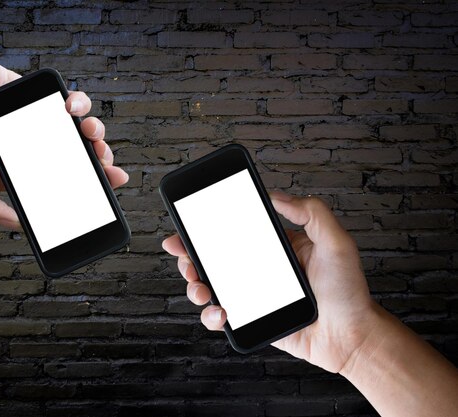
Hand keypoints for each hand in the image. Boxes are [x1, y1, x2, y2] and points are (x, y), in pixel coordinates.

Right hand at [0, 47, 127, 228]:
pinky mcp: (44, 99)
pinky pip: (74, 103)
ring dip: (97, 135)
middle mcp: (34, 151)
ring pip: (83, 134)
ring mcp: (42, 125)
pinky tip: (71, 107)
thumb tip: (18, 224)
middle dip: (102, 167)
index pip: (58, 189)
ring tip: (90, 134)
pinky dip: (80, 103)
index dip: (83, 194)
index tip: (103, 199)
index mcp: (18, 174)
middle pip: (80, 162)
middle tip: (110, 171)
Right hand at [162, 192, 375, 372]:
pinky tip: (221, 313)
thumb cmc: (348, 292)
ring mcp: (251, 296)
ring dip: (195, 284)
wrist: (351, 338)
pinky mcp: (250, 320)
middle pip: (211, 258)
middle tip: (184, 255)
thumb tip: (275, 195)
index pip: (233, 232)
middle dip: (189, 256)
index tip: (187, 225)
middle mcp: (257, 269)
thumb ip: (311, 213)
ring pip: (209, 286)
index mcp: (273, 247)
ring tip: (200, 288)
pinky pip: (219, 317)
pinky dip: (211, 316)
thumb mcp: (336, 242)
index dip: (205, 228)